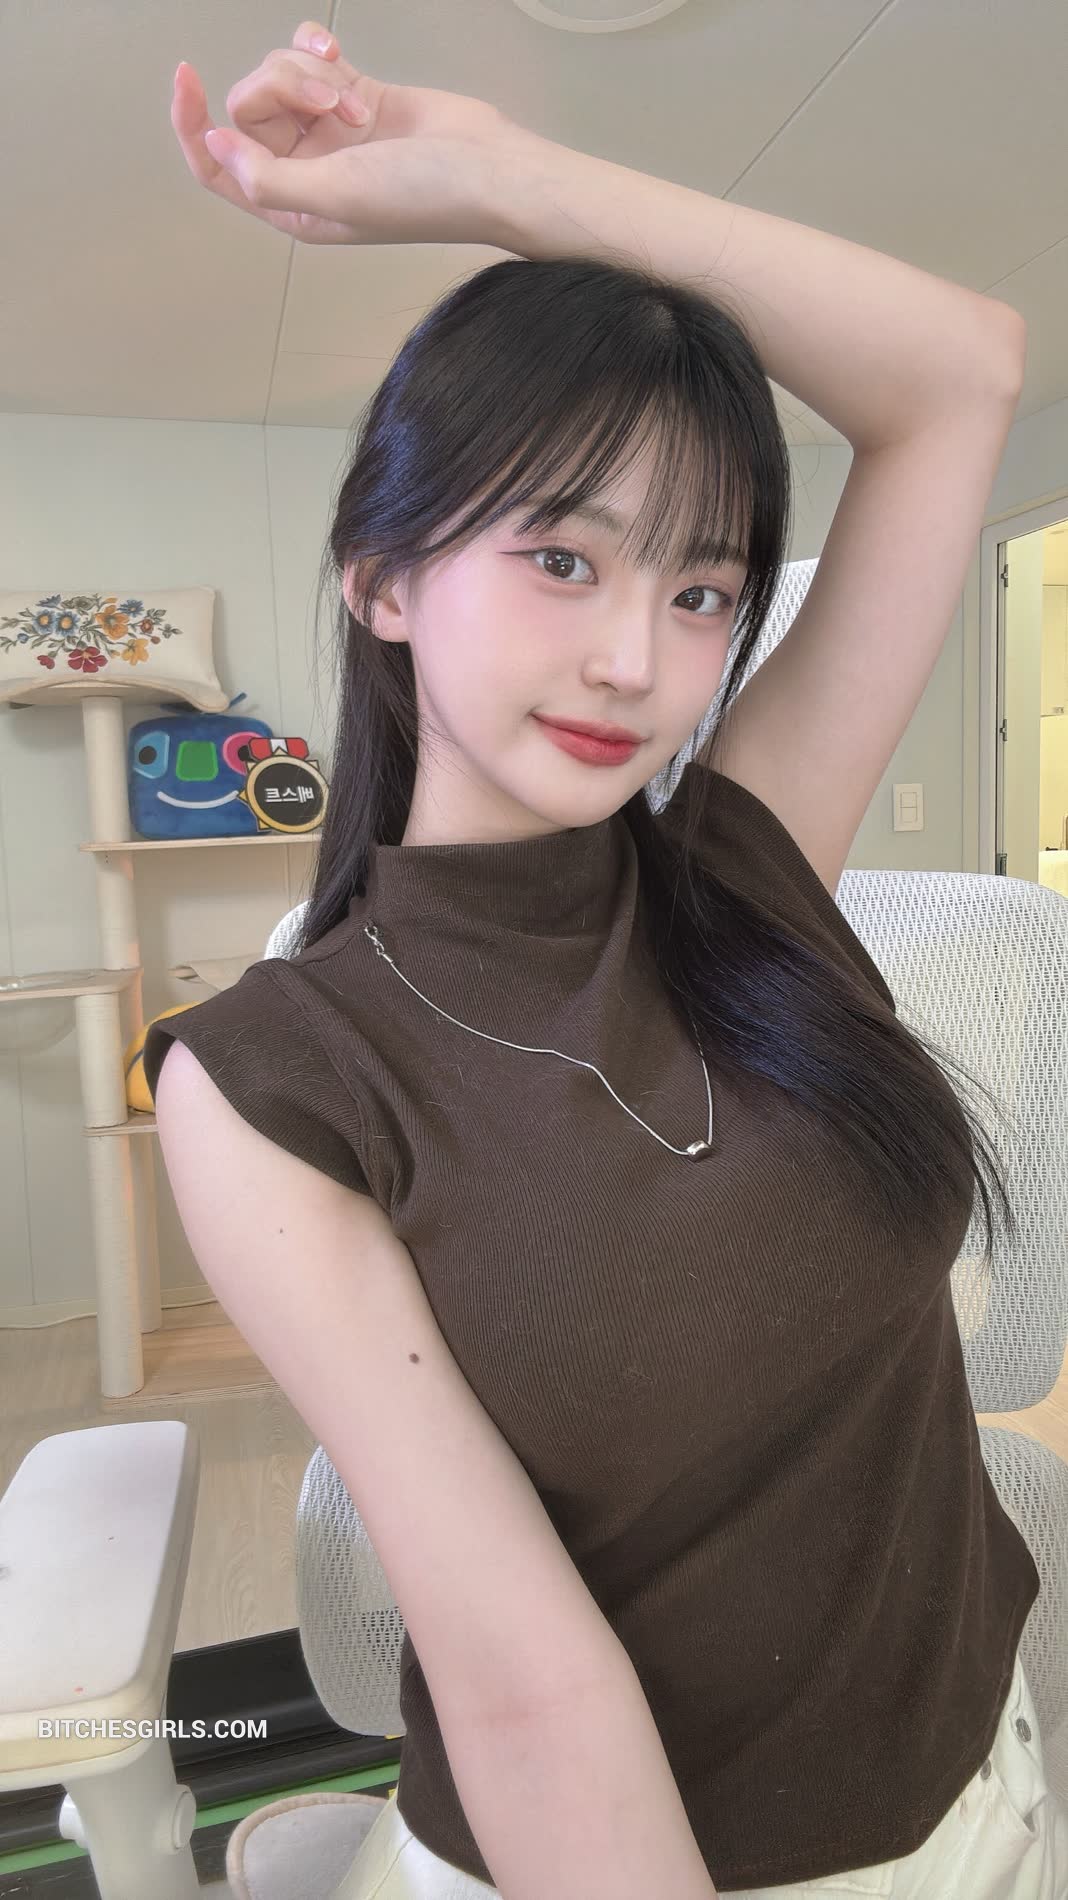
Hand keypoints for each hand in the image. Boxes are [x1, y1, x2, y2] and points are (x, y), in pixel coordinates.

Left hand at [171, 20, 516, 245]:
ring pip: (282, 74)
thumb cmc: (421, 198)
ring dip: (317, 76)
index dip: (192, 125)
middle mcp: (304, 169)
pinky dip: (323, 51)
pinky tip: (346, 64)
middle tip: (335, 103)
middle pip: (251, 106)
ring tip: (361, 104)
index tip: (186, 76)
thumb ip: (266, 177)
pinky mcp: (354, 95)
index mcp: (290, 206)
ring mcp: (328, 131)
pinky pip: (311, 55)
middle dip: (286, 88)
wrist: (488, 170)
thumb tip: (215, 146)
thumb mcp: (334, 197)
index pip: (217, 166)